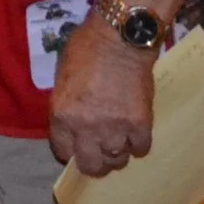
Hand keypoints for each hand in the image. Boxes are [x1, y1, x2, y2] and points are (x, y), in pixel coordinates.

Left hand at [47, 19, 155, 177]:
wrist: (121, 38)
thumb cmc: (87, 47)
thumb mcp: (62, 75)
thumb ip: (66, 103)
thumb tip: (72, 120)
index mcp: (61, 115)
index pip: (63, 151)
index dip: (71, 150)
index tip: (78, 146)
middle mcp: (86, 127)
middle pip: (91, 165)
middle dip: (95, 163)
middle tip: (101, 154)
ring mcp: (114, 128)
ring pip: (117, 160)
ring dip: (118, 153)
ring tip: (120, 141)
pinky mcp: (140, 124)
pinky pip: (141, 149)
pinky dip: (139, 143)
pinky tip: (136, 132)